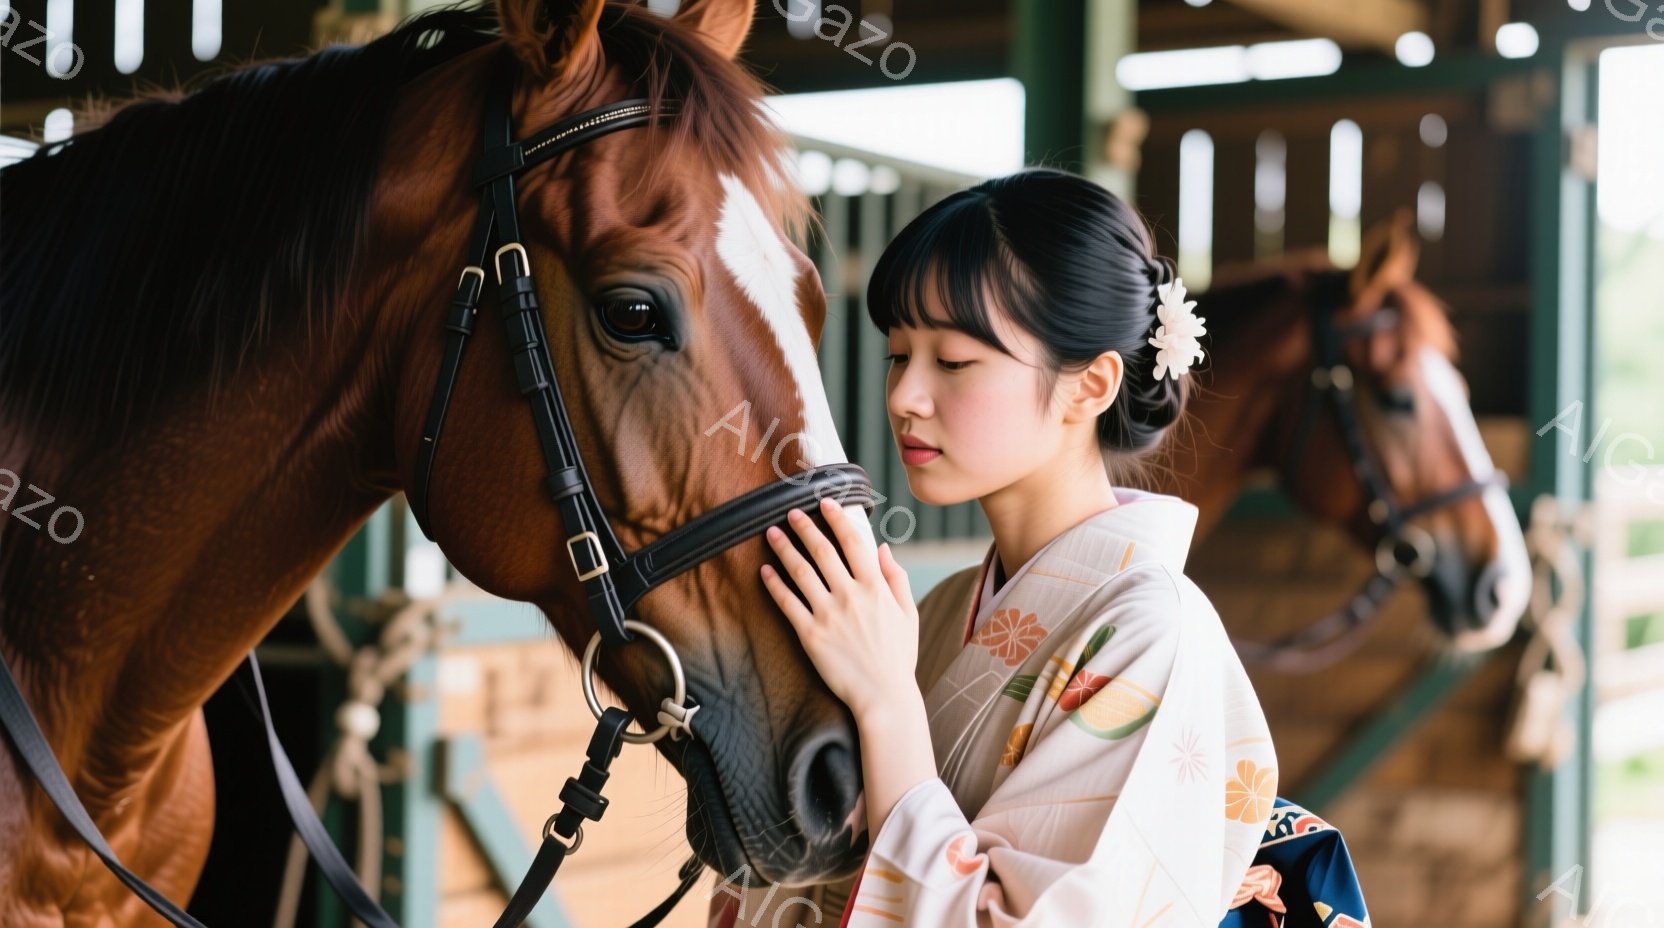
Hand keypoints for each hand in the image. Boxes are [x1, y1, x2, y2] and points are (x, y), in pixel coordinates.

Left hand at [761, 497, 919, 718]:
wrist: (884, 696)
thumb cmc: (899, 657)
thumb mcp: (908, 614)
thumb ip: (896, 578)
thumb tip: (884, 548)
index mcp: (875, 588)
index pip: (854, 542)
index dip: (838, 519)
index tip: (826, 503)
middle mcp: (851, 596)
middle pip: (822, 551)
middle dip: (804, 527)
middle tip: (790, 512)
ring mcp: (829, 615)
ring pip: (801, 572)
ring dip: (784, 548)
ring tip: (771, 533)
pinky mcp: (811, 635)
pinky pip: (787, 603)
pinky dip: (774, 584)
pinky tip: (765, 570)